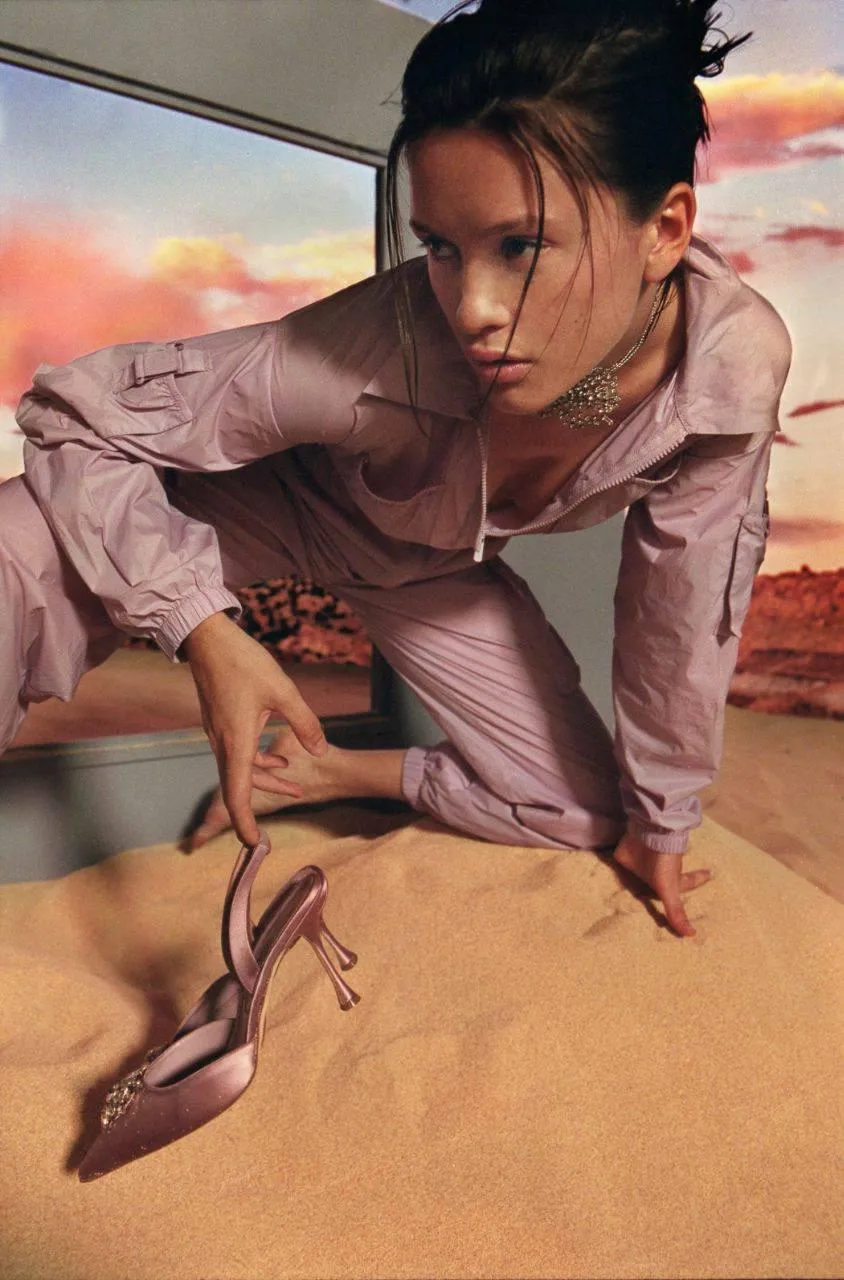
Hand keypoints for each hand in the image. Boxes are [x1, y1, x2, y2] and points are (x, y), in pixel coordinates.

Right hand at [183, 612, 327, 846]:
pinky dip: (258, 763)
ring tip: (296, 786)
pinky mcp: (220, 723)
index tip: (255, 845)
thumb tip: (320, 751)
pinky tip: (280, 757)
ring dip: (266, 781)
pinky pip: (238, 754)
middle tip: (273, 829)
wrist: (208, 638)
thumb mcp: (284, 691)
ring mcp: (219, 733)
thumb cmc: (244, 662)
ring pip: (240, 770)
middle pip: (239, 787)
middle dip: (258, 808)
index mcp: (236, 741)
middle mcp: (223, 743)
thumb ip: (305, 723)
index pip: (237, 795)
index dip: (245, 824)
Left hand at [612, 832, 710, 936]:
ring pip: (640, 873)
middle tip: (660, 884)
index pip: (687, 883)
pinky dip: (615, 868)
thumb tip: (690, 935)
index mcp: (670, 879)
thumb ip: (676, 912)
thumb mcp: (671, 889)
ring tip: (633, 880)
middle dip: (661, 882)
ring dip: (637, 876)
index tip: (711, 873)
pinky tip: (607, 871)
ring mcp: (641, 864)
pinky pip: (618, 866)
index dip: (698, 879)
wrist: (649, 835)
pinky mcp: (624, 858)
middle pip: (660, 879)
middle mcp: (657, 872)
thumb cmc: (663, 863)